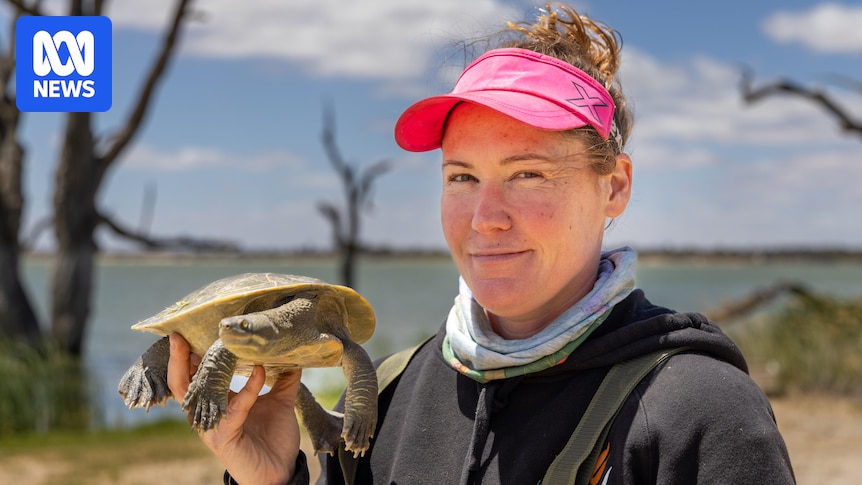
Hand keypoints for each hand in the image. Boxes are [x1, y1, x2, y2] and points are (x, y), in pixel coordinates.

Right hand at [167, 333, 301, 484]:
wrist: (280, 472)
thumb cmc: (273, 440)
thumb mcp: (280, 403)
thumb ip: (284, 380)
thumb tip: (293, 355)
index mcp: (218, 401)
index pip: (196, 375)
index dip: (189, 355)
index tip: (188, 331)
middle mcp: (209, 413)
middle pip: (182, 384)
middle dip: (178, 360)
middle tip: (178, 336)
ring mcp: (213, 426)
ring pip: (196, 396)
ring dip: (199, 371)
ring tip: (205, 348)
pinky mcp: (225, 436)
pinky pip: (235, 408)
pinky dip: (249, 388)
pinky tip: (260, 372)